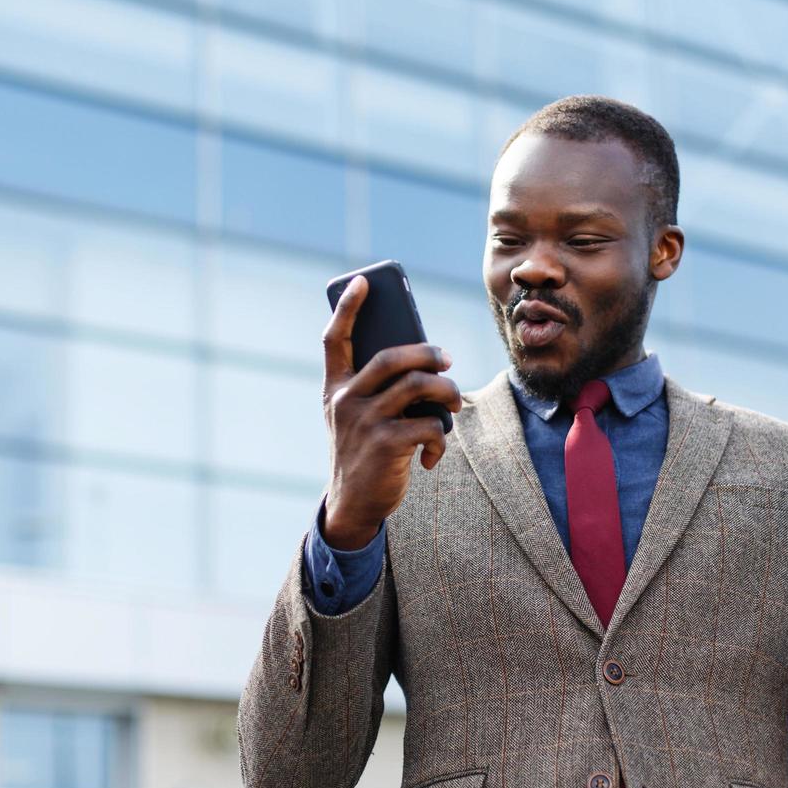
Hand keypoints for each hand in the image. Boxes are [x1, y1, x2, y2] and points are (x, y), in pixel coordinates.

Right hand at [321, 275, 461, 549]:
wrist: (353, 505)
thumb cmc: (364, 452)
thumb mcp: (356, 418)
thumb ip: (376, 391)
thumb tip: (427, 366)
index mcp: (335, 389)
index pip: (334, 340)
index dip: (347, 308)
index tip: (363, 281)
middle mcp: (345, 402)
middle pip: (391, 358)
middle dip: (427, 353)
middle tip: (446, 360)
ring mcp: (365, 423)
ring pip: (418, 387)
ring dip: (446, 392)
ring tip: (452, 403)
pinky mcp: (387, 445)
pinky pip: (428, 424)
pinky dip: (440, 436)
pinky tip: (433, 450)